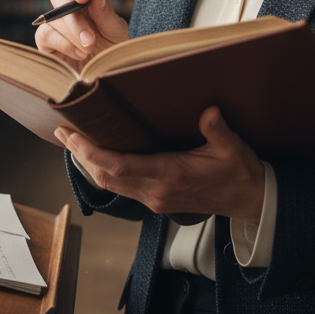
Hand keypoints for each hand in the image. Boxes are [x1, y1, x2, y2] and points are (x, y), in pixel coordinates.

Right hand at [34, 0, 128, 68]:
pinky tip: (80, 55)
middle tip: (90, 39)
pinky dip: (64, 45)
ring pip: (52, 17)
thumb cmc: (114, 51)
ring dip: (72, 34)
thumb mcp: (117, 33)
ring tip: (89, 49)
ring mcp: (57, 24)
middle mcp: (70, 6)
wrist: (106, 77)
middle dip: (73, 17)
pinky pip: (45, 35)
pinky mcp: (46, 42)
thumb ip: (106, 14)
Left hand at [56, 106, 265, 223]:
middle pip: (106, 176)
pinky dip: (104, 170)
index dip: (92, 152)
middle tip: (63, 131)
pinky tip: (99, 156)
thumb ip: (217, 132)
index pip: (119, 166)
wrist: (250, 201)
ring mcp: (155, 198)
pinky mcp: (157, 200)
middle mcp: (156, 191)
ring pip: (111, 184)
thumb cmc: (240, 173)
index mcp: (170, 176)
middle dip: (81, 154)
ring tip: (73, 140)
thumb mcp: (233, 149)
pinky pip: (122, 186)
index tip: (74, 135)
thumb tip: (208, 112)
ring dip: (90, 163)